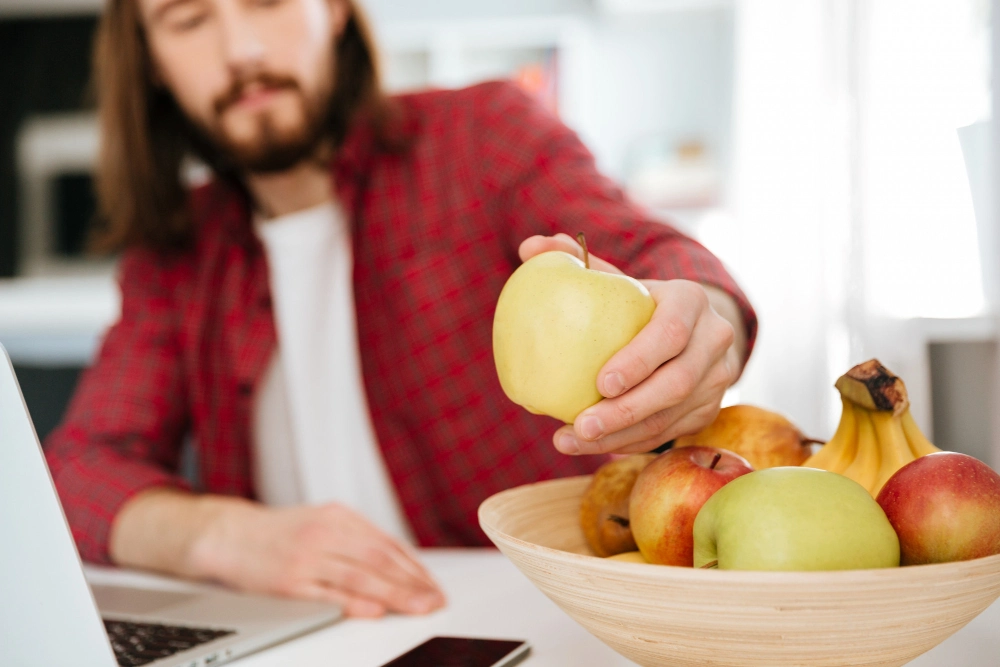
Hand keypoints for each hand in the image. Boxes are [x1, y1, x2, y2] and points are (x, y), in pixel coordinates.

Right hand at [190, 500, 445, 617]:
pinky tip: (375, 609)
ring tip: (418, 607)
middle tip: (435, 600)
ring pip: (359, 576)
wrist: (231, 535)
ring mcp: (307, 558)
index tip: (433, 585)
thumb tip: (400, 564)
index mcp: (338, 517)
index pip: (386, 544)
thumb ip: (358, 540)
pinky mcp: (288, 582)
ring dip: (395, 593)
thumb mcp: (323, 522)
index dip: (414, 567)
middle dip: (412, 582)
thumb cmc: (282, 533)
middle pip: (378, 559)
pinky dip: (354, 602)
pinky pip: (327, 594)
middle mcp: (325, 534)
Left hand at [518, 234, 744, 455]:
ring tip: (572, 440)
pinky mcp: (708, 409)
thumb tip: (528, 247)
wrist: (688, 325)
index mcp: (690, 301)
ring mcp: (717, 380)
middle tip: (580, 425)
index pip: (669, 334)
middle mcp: (714, 340)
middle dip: (626, 411)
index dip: (639, 360)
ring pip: (670, 417)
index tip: (599, 382)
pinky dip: (627, 442)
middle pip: (675, 384)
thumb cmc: (636, 300)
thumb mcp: (614, 277)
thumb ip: (574, 259)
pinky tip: (589, 445)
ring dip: (620, 435)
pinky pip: (667, 434)